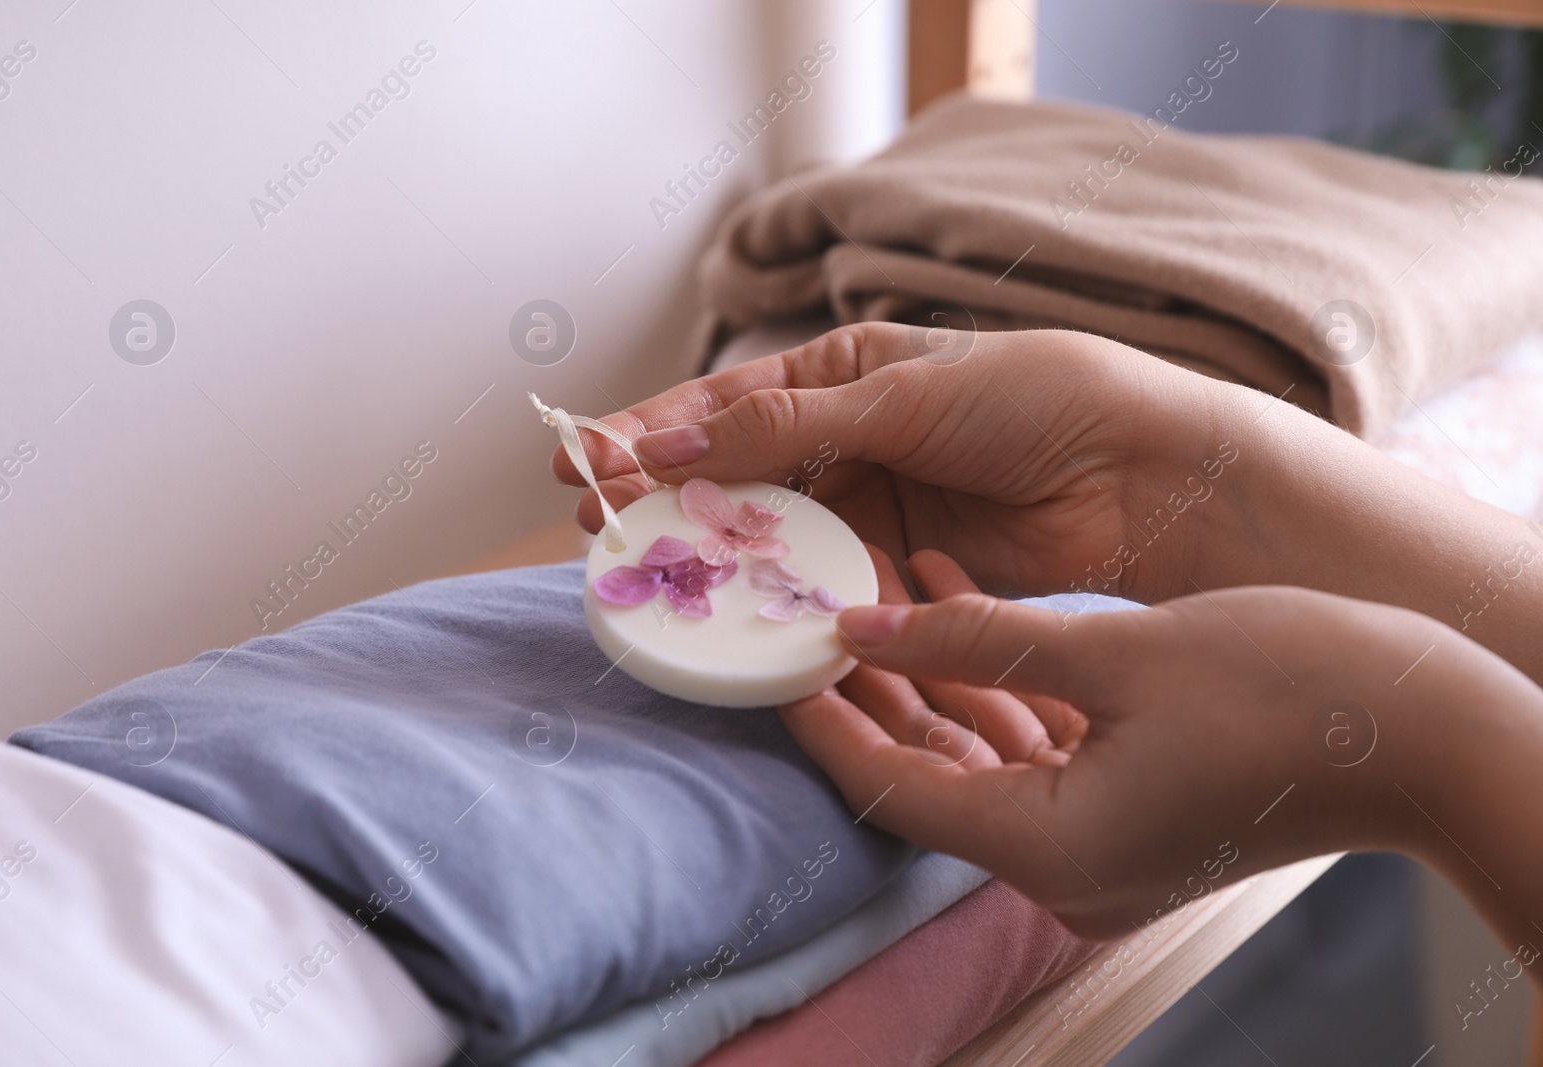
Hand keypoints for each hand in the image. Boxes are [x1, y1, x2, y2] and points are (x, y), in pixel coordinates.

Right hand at [554, 324, 1268, 603]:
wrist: (1145, 476)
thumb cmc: (1038, 399)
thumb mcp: (902, 396)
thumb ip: (787, 427)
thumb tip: (671, 441)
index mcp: (847, 374)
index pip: (727, 405)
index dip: (649, 430)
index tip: (579, 457)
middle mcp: (849, 442)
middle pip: (734, 477)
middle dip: (665, 498)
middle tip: (596, 523)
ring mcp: (873, 511)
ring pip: (771, 536)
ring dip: (715, 553)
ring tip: (648, 569)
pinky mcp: (901, 573)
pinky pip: (824, 586)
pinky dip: (784, 597)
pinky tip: (740, 608)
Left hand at [782, 550, 1509, 940]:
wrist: (1430, 731)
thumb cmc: (1285, 685)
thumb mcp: (1110, 651)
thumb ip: (974, 639)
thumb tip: (861, 626)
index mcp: (1049, 846)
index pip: (894, 790)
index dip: (826, 723)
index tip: (778, 659)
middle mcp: (1066, 867)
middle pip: (930, 778)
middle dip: (872, 696)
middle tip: (816, 615)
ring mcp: (1103, 848)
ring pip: (981, 761)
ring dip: (934, 684)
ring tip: (879, 594)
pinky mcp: (1135, 817)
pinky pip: (1039, 754)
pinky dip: (1000, 694)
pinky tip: (963, 609)